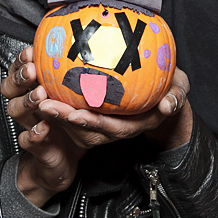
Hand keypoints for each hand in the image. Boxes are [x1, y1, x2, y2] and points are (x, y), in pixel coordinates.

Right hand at [1, 47, 84, 206]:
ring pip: (16, 110)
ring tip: (40, 95)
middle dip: (19, 77)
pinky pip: (28, 140)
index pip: (17, 71)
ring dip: (27, 101)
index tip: (30, 52)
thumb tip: (92, 49)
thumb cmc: (70, 123)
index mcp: (32, 91)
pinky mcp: (36, 147)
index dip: (20, 61)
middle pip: (9, 88)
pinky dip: (34, 134)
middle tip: (31, 70)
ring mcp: (28, 125)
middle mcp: (27, 106)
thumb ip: (74, 79)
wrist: (65, 159)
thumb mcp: (73, 98)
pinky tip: (44, 127)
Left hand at [39, 66, 191, 150]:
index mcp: (135, 124)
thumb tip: (168, 104)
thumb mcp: (179, 90)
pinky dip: (59, 104)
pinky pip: (75, 113)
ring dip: (56, 115)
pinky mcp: (95, 114)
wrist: (166, 94)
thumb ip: (175, 97)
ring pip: (76, 124)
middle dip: (65, 119)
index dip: (94, 123)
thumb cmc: (171, 89)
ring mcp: (105, 123)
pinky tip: (43, 89)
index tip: (76, 114)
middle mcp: (117, 127)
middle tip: (44, 105)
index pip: (112, 128)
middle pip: (87, 129)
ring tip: (37, 99)